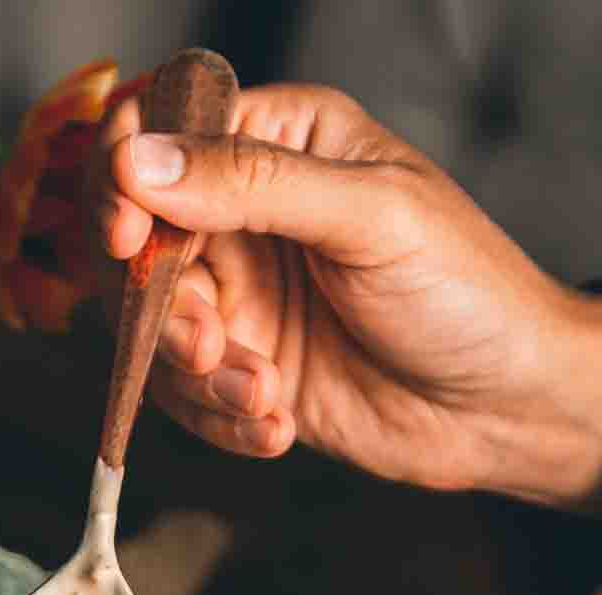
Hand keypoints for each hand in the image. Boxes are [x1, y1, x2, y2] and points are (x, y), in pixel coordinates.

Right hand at [90, 83, 601, 509]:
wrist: (502, 406)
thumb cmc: (465, 290)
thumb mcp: (367, 216)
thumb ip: (252, 184)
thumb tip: (141, 160)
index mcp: (280, 143)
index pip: (161, 136)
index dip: (124, 183)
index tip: (126, 240)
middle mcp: (247, 216)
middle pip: (138, 246)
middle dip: (163, 309)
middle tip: (207, 345)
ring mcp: (240, 297)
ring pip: (152, 332)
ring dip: (198, 377)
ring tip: (264, 394)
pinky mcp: (241, 370)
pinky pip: (184, 397)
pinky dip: (220, 421)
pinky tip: (277, 426)